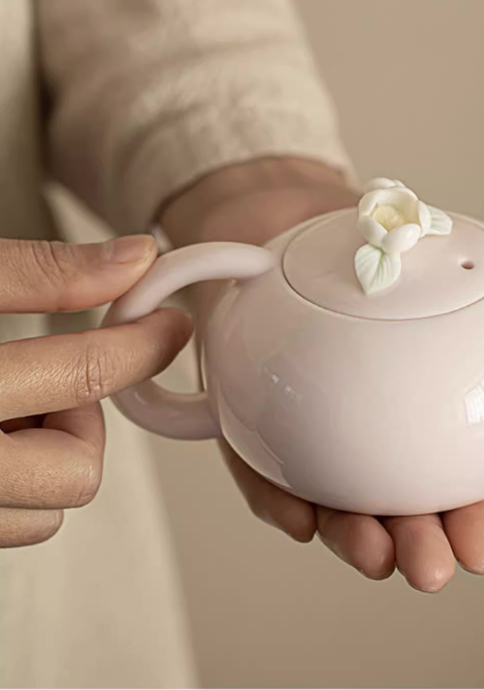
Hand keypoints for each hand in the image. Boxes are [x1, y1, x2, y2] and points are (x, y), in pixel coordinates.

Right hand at [0, 236, 191, 547]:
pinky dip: (22, 482)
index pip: (83, 374)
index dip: (142, 344)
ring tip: (14, 403)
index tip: (173, 327)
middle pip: (79, 471)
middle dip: (82, 419)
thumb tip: (134, 257)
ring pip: (47, 512)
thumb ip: (41, 271)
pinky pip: (14, 521)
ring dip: (51, 454)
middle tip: (53, 376)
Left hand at [161, 159, 483, 590]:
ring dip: (351, 533)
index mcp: (412, 410)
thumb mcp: (443, 283)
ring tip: (377, 554)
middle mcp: (360, 427)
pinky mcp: (243, 420)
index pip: (446, 479)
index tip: (482, 552)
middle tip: (434, 570)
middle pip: (391, 498)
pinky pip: (256, 465)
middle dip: (414, 543)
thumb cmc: (366, 252)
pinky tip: (298, 518)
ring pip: (329, 495)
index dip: (465, 521)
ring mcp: (301, 427)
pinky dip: (277, 495)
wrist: (282, 217)